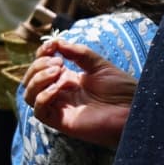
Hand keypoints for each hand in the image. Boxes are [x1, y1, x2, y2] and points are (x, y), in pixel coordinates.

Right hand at [22, 39, 136, 146]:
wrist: (134, 109)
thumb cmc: (121, 89)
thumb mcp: (98, 64)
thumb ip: (76, 53)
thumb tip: (56, 42)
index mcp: (67, 79)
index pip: (41, 66)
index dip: (41, 54)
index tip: (52, 46)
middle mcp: (59, 93)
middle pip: (31, 80)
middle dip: (38, 66)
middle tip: (58, 62)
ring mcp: (60, 108)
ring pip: (29, 95)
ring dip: (37, 79)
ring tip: (57, 72)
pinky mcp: (62, 122)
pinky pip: (39, 112)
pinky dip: (43, 97)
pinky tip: (57, 89)